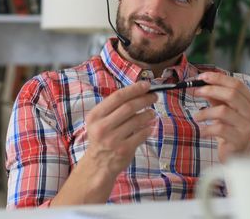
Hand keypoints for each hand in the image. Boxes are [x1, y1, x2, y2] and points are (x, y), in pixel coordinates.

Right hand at [51, 81, 156, 205]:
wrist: (98, 165)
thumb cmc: (102, 138)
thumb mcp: (100, 121)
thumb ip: (114, 108)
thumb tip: (138, 91)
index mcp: (95, 116)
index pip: (117, 97)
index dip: (134, 89)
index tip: (147, 85)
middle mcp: (102, 126)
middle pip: (129, 107)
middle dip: (145, 99)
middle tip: (154, 96)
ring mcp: (113, 139)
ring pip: (137, 120)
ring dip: (148, 114)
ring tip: (152, 112)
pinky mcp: (123, 150)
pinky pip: (141, 134)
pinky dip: (148, 129)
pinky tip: (149, 127)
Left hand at [193, 72, 249, 161]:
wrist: (237, 155)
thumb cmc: (230, 130)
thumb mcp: (224, 110)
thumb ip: (216, 97)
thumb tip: (203, 83)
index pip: (237, 84)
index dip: (218, 78)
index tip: (202, 77)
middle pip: (232, 94)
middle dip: (211, 90)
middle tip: (196, 92)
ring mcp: (248, 127)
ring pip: (223, 111)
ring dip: (205, 112)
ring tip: (196, 117)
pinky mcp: (239, 140)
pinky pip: (219, 129)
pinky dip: (206, 129)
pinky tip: (202, 132)